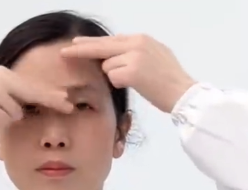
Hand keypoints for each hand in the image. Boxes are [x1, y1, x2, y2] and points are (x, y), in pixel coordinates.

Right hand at [0, 67, 73, 129]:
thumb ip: (10, 97)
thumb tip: (31, 108)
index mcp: (3, 74)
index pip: (32, 85)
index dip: (50, 94)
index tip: (66, 99)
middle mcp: (2, 79)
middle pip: (33, 94)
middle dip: (52, 101)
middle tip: (69, 106)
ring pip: (17, 114)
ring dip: (7, 120)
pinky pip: (6, 122)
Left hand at [61, 35, 195, 112]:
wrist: (183, 92)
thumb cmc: (170, 81)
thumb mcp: (154, 58)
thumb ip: (134, 54)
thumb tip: (115, 58)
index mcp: (141, 39)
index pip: (110, 40)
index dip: (92, 43)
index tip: (76, 43)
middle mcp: (136, 43)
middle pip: (101, 47)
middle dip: (82, 50)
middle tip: (64, 52)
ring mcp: (134, 56)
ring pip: (108, 67)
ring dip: (116, 77)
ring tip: (139, 81)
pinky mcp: (133, 71)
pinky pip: (113, 78)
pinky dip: (120, 84)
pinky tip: (139, 85)